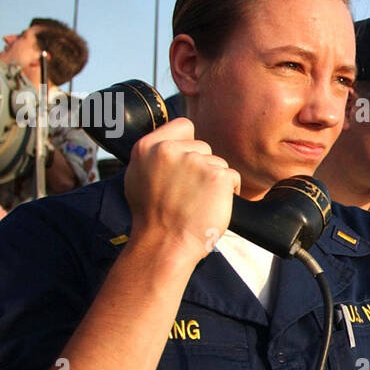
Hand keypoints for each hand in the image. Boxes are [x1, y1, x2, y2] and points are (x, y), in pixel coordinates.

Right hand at [124, 118, 237, 265]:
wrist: (165, 244)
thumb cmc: (152, 218)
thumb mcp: (137, 179)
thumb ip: (153, 156)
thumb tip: (168, 142)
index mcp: (148, 147)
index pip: (183, 125)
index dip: (189, 144)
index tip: (186, 163)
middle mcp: (171, 150)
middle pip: (203, 147)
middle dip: (201, 167)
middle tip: (188, 193)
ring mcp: (195, 162)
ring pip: (218, 162)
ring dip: (214, 181)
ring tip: (196, 202)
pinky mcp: (217, 176)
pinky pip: (232, 177)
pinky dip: (228, 192)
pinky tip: (211, 205)